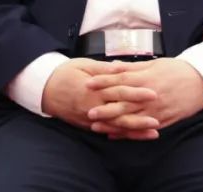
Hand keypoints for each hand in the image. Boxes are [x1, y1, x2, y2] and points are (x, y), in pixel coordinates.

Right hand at [42, 58, 158, 134]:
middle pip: (120, 113)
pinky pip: (107, 132)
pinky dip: (122, 135)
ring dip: (135, 130)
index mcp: (93, 90)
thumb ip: (104, 69)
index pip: (119, 92)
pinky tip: (135, 136)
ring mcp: (90, 119)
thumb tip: (122, 67)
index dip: (137, 93)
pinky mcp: (87, 125)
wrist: (44, 89)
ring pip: (115, 127)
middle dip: (140, 117)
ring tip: (153, 131)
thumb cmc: (65, 73)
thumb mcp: (84, 65)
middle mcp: (92, 107)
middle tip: (159, 118)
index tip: (153, 93)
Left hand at [86, 58, 202, 138]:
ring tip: (95, 126)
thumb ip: (132, 67)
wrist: (200, 83)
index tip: (88, 83)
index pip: (120, 80)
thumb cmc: (176, 70)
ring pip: (130, 119)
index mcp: (146, 78)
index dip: (103, 82)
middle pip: (122, 102)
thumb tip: (112, 65)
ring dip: (112, 123)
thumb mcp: (154, 64)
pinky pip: (141, 129)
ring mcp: (155, 110)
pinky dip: (127, 133)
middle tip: (87, 110)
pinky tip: (114, 135)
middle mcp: (149, 96)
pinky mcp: (161, 121)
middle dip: (104, 107)